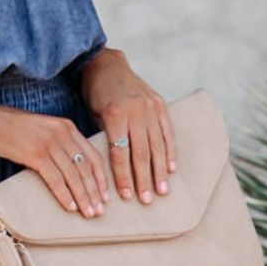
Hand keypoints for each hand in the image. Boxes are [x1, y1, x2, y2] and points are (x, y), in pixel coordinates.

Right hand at [0, 102, 110, 217]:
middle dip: (95, 192)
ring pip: (73, 175)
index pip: (93, 155)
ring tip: (88, 213)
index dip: (101, 179)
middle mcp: (62, 133)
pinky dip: (65, 194)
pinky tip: (70, 207)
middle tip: (100, 211)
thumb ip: (60, 143)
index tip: (105, 196)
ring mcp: (49, 143)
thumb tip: (72, 168)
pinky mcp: (35, 154)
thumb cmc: (14, 129)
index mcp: (68, 127)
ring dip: (83, 197)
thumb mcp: (44, 130)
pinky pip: (55, 178)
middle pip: (86, 167)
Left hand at [80, 48, 176, 204]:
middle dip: (144, 179)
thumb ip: (107, 139)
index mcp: (115, 115)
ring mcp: (150, 106)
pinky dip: (170, 151)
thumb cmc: (95, 95)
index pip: (121, 154)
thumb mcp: (95, 117)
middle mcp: (135, 111)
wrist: (107, 65)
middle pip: (141, 153)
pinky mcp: (160, 104)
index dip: (124, 177)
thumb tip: (116, 171)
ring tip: (163, 190)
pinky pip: (167, 131)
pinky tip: (172, 168)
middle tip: (148, 200)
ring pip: (157, 145)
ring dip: (160, 171)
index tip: (126, 196)